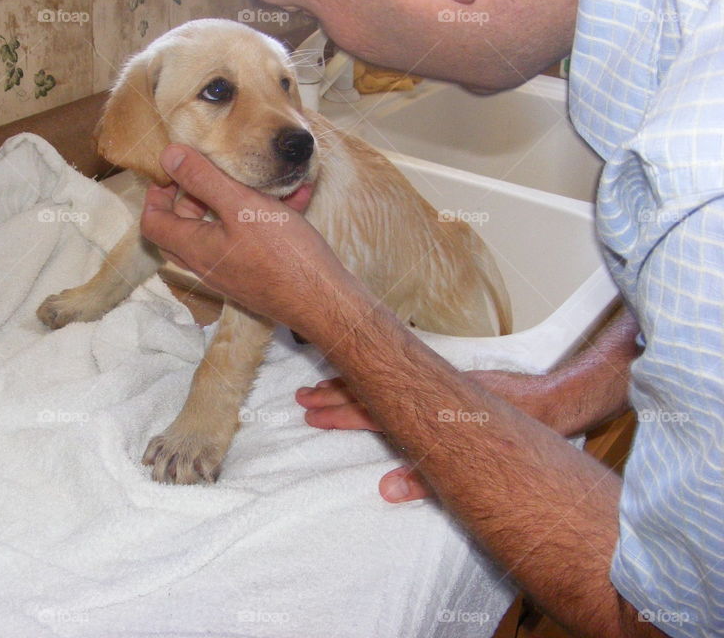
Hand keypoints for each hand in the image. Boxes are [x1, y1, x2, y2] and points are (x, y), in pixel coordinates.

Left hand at [141, 144, 360, 330]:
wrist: (325, 303)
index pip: (153, 222)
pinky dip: (267, 215)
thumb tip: (168, 156)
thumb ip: (203, 179)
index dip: (157, 193)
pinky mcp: (258, 272)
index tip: (176, 170)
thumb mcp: (241, 205)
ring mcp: (233, 271)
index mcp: (196, 248)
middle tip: (211, 171)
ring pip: (220, 230)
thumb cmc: (284, 255)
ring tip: (261, 176)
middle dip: (193, 195)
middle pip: (183, 228)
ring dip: (236, 200)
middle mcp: (209, 264)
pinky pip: (252, 238)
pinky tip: (296, 194)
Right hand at [296, 370, 562, 503]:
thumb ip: (426, 478)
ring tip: (322, 385)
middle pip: (369, 390)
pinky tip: (368, 372)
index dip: (337, 413)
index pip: (370, 411)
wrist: (555, 400)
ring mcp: (436, 380)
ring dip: (351, 382)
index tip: (309, 412)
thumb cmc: (518, 432)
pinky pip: (400, 369)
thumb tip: (385, 489)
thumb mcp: (472, 462)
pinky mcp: (449, 377)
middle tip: (302, 398)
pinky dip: (377, 371)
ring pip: (382, 377)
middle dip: (334, 395)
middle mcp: (426, 389)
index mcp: (424, 410)